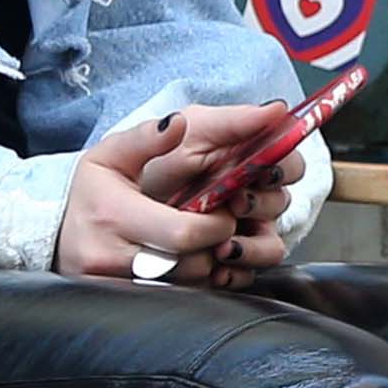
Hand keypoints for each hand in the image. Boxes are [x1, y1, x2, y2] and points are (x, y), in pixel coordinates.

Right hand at [56, 102, 290, 283]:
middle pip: (190, 265)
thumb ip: (147, 138)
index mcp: (114, 215)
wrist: (47, 235)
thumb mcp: (111, 156)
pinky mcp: (117, 304)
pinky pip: (170, 303)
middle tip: (218, 231)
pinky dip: (187, 287)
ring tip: (202, 247)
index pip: (184, 233)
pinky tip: (184, 267)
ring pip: (185, 288)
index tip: (224, 212)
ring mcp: (111, 286)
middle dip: (215, 247)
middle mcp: (110, 257)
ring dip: (204, 268)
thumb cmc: (90, 193)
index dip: (217, 225)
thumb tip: (180, 122)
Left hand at [146, 100, 301, 284]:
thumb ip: (228, 121)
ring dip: (249, 246)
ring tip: (220, 245)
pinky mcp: (223, 268)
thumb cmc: (140, 170)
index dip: (283, 168)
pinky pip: (245, 277)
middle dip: (258, 205)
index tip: (262, 171)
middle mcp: (245, 197)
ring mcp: (236, 234)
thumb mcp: (181, 134)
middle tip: (232, 202)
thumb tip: (276, 110)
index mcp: (242, 161)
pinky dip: (233, 274)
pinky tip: (213, 268)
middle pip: (280, 204)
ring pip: (270, 247)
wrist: (98, 216)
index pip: (289, 163)